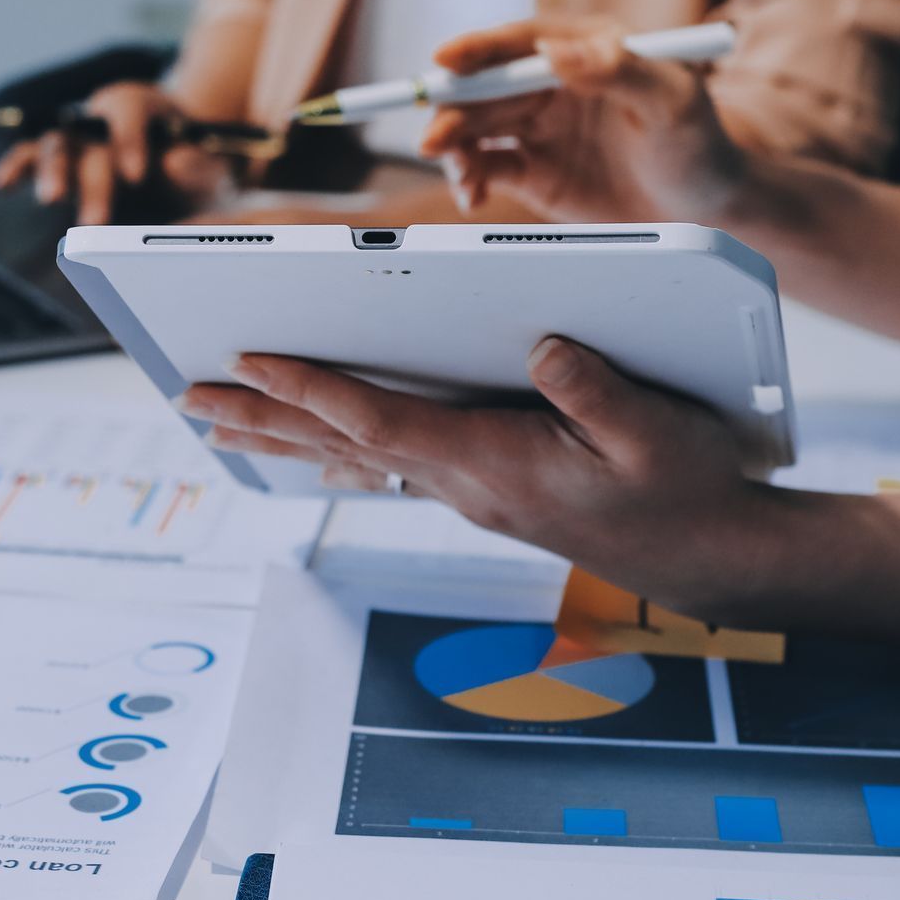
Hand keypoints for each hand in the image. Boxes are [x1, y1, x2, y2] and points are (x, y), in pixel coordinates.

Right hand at [0, 82, 232, 223]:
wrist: (180, 153)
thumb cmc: (198, 156)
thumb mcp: (210, 159)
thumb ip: (198, 164)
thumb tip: (175, 165)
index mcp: (140, 103)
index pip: (130, 112)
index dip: (131, 141)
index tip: (136, 176)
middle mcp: (101, 115)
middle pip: (89, 137)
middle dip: (93, 179)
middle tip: (97, 221)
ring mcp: (77, 136)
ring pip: (56, 145)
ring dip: (53, 174)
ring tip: (51, 200)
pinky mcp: (60, 157)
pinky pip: (31, 156)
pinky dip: (15, 168)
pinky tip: (1, 185)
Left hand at [177, 337, 790, 619]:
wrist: (709, 556)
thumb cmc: (687, 490)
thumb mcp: (657, 432)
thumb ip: (596, 389)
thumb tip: (542, 344)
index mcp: (494, 464)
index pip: (381, 422)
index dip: (312, 390)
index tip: (249, 361)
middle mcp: (467, 482)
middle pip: (345, 444)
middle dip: (264, 416)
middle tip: (190, 399)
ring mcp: (474, 490)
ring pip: (361, 455)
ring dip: (289, 434)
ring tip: (225, 424)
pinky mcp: (490, 487)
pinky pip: (395, 463)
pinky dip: (343, 447)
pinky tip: (318, 453)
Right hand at [421, 18, 750, 224]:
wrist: (708, 208)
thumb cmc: (702, 144)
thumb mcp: (673, 101)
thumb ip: (619, 70)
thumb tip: (554, 51)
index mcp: (586, 50)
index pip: (521, 42)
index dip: (477, 49)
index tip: (444, 61)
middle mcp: (555, 83)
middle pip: (486, 87)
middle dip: (454, 109)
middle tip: (436, 139)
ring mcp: (540, 127)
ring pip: (477, 127)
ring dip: (454, 148)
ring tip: (458, 176)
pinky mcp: (534, 171)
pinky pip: (486, 168)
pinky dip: (468, 179)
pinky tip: (470, 195)